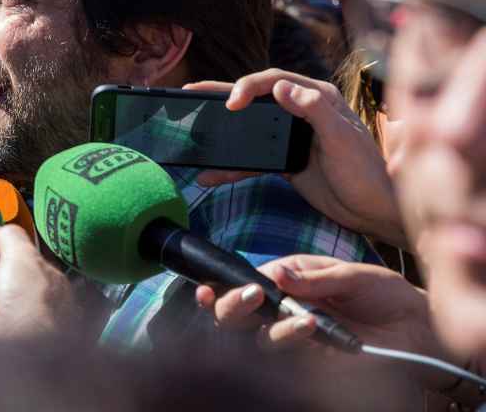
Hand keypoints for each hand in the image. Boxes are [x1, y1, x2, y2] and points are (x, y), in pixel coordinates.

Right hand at [185, 69, 404, 246]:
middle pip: (255, 98)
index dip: (248, 87)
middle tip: (192, 92)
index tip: (231, 104)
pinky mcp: (285, 160)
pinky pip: (252, 158)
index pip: (274, 81)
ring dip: (223, 132)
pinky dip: (232, 168)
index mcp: (317, 97)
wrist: (373, 211)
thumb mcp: (341, 140)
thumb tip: (280, 88)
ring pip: (249, 127)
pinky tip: (212, 176)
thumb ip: (314, 111)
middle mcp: (302, 111)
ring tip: (193, 129)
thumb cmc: (366, 174)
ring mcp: (291, 136)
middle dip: (222, 95)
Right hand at [196, 255, 456, 392]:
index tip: (212, 286)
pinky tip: (309, 327)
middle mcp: (283, 307)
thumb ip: (315, 277)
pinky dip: (292, 340)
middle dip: (232, 306)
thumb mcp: (353, 274)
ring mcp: (293, 335)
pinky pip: (286, 355)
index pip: (247, 280)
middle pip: (239, 314)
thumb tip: (276, 272)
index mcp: (289, 278)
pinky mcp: (308, 359)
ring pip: (258, 337)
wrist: (418, 329)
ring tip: (302, 317)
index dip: (227, 284)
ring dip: (271, 327)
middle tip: (249, 297)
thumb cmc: (385, 294)